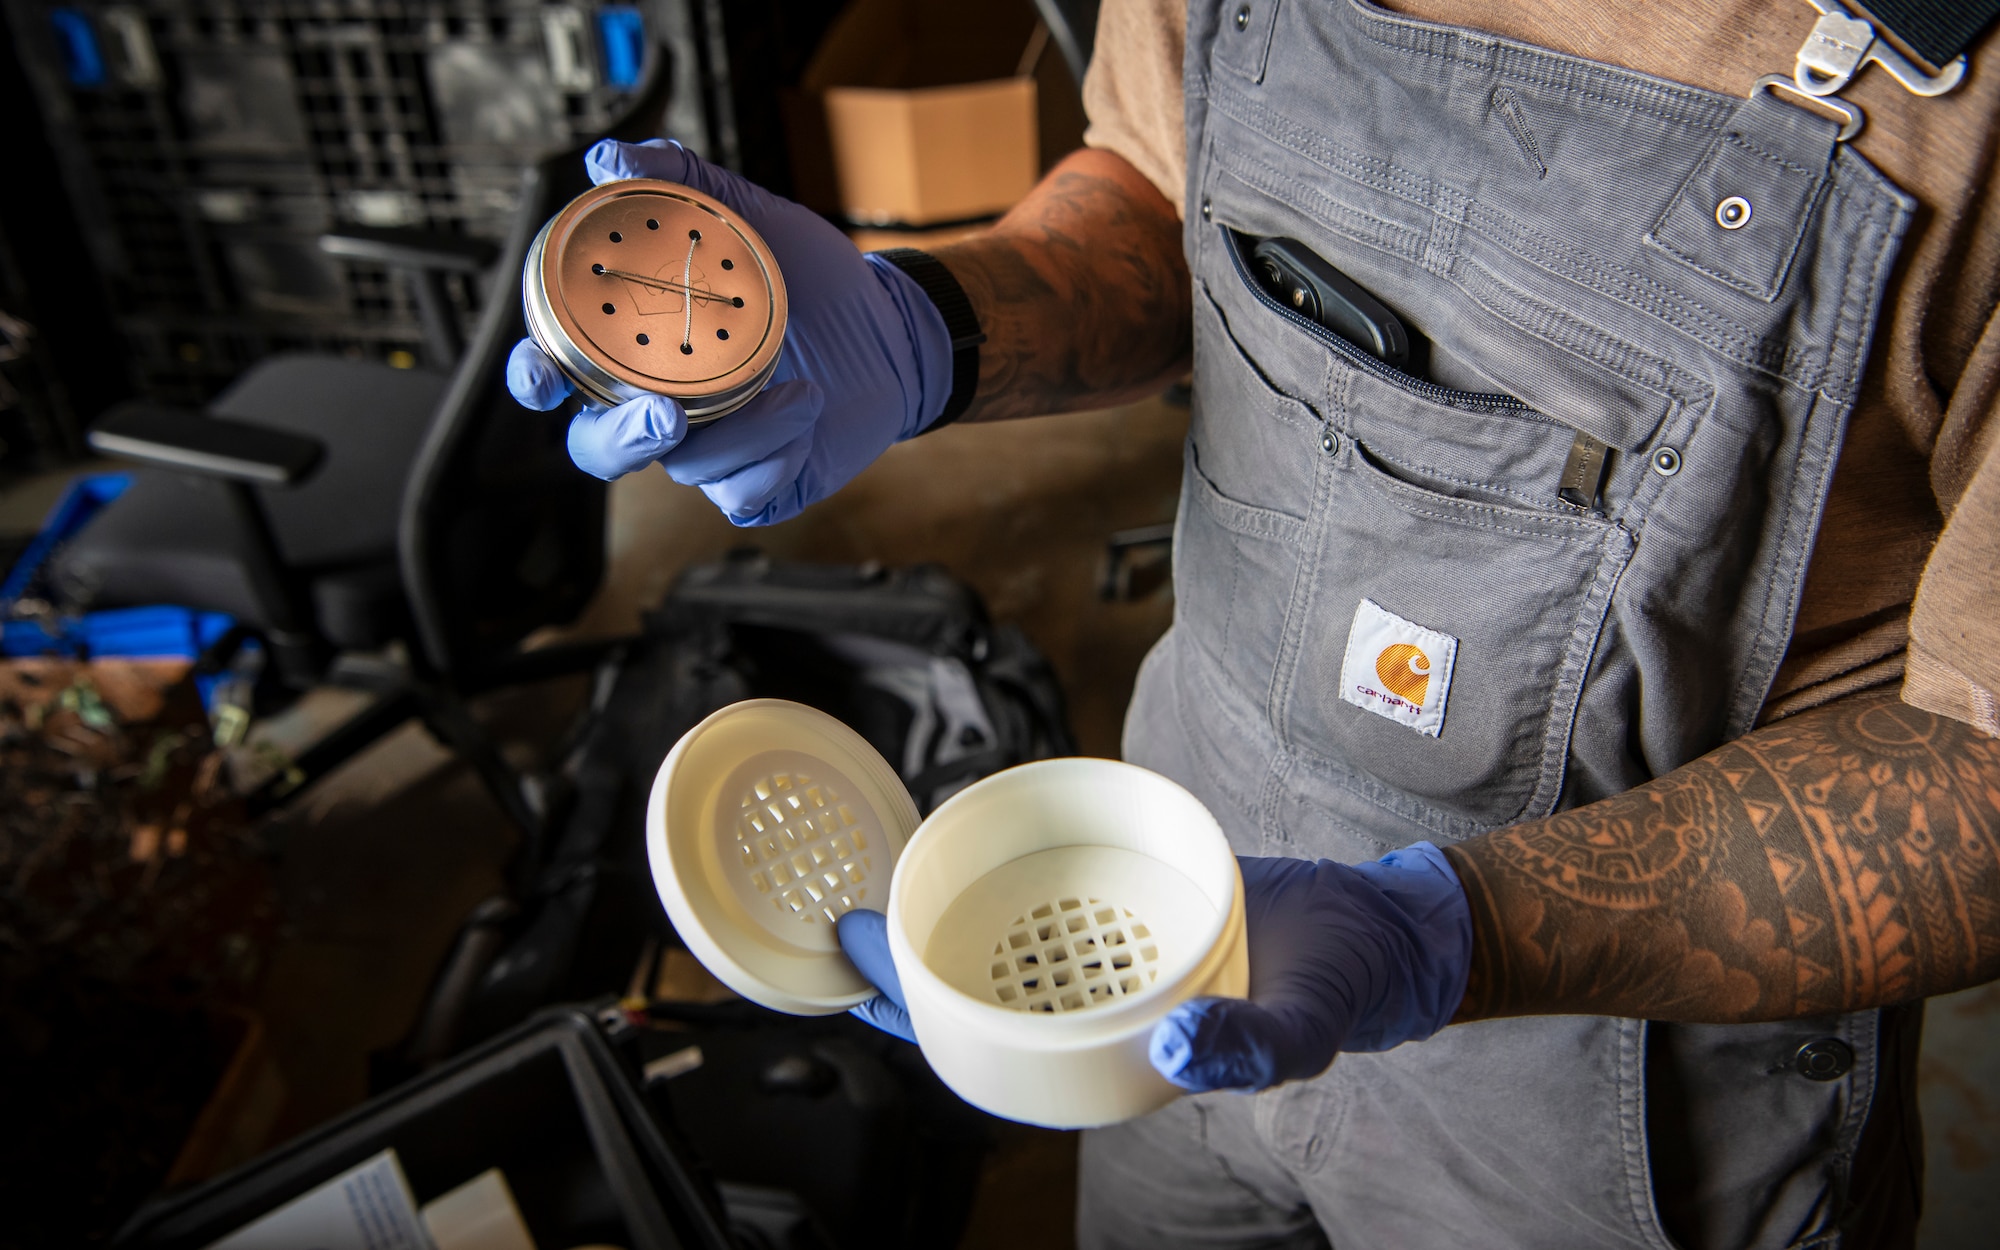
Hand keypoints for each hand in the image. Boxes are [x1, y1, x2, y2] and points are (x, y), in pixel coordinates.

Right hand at [507, 138, 955, 524]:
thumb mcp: (746, 216)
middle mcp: (658, 406)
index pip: (559, 371)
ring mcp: (706, 452)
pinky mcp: (756, 483)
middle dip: (622, 439)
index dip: (535, 377)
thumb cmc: (809, 278)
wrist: (892, 326)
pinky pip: (741, 494)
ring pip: (685, 468)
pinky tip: (806, 414)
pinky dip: (773, 457)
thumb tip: (608, 158)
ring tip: (801, 387)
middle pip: (598, 447)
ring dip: (743, 430)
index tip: (540, 372)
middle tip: (666, 416)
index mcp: (635, 348)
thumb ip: (679, 179)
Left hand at [832, 844, 1471, 1085]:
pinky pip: (1064, 895)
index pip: (1004, 1047)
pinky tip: (986, 851)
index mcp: (1125, 1047)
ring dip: (954, 924)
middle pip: (990, 995)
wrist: (1376, 932)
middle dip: (915, 974)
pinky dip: (1020, 876)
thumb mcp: (1302, 1025)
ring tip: (893, 892)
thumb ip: (1246, 1046)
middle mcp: (1106, 1003)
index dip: (930, 1026)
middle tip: (847, 932)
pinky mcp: (1134, 905)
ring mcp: (1115, 954)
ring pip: (1017, 943)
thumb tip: (1172, 1047)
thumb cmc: (1339, 988)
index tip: (862, 987)